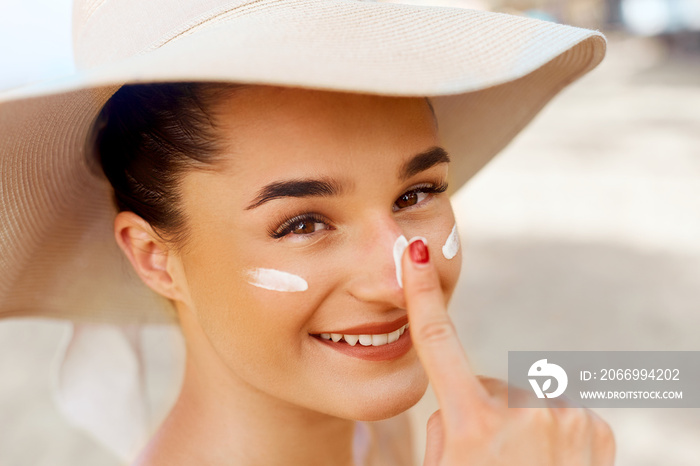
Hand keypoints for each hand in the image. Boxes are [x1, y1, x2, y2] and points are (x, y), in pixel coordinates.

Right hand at [401, 237, 614, 465]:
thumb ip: (445, 428)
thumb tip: (462, 400)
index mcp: (475, 427)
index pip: (438, 345)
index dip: (423, 297)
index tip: (416, 256)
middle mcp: (524, 414)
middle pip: (484, 387)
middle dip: (479, 413)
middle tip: (487, 460)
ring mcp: (566, 418)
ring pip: (522, 399)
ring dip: (517, 424)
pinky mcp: (596, 427)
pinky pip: (555, 410)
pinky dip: (550, 430)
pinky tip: (548, 464)